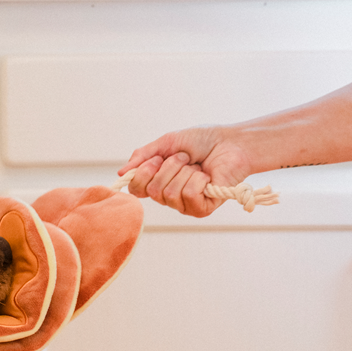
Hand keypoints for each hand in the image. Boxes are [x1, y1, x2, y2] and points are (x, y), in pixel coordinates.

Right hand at [118, 125, 252, 216]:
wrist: (230, 142)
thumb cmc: (202, 141)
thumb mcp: (167, 143)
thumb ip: (143, 157)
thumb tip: (121, 173)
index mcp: (159, 181)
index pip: (137, 189)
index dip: (143, 173)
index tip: (158, 158)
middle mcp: (170, 196)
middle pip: (153, 191)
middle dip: (170, 167)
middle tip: (185, 158)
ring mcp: (186, 205)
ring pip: (171, 193)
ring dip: (185, 171)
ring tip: (197, 166)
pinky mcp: (202, 209)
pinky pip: (189, 195)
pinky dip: (198, 179)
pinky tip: (207, 177)